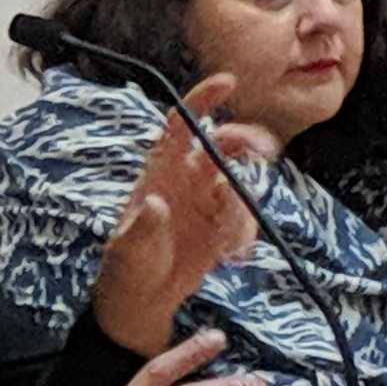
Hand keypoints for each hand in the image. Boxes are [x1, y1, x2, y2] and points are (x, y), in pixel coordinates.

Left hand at [87, 75, 274, 348]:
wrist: (141, 302)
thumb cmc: (126, 269)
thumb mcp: (127, 250)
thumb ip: (142, 227)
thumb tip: (157, 203)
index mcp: (159, 172)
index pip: (182, 125)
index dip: (203, 100)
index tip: (229, 82)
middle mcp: (187, 180)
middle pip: (223, 145)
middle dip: (244, 141)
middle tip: (259, 150)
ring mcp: (208, 202)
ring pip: (240, 182)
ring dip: (242, 205)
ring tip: (227, 241)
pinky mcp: (223, 228)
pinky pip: (245, 219)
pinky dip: (244, 234)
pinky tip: (230, 255)